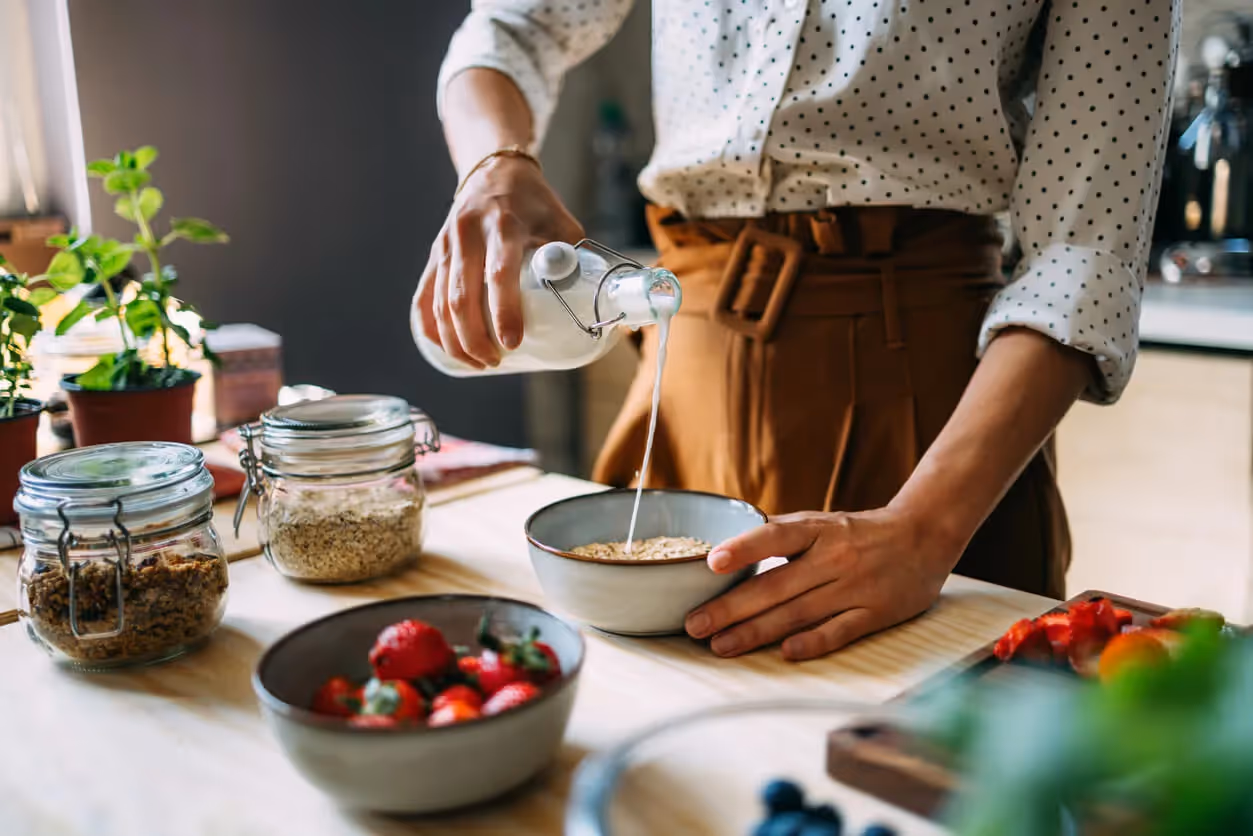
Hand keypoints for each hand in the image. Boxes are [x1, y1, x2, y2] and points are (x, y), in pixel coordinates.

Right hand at [415, 156, 582, 368]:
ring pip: (440, 302)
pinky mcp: (434, 254)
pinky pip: (424, 296)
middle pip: (462, 296)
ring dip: (456, 340)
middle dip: (476, 338)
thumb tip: (601, 305)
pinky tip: (446, 348)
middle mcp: (468, 233)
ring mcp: (446, 244)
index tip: (513, 343)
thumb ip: (574, 259)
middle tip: (496, 362)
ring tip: (480, 363)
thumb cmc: (535, 204)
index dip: (504, 311)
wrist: (495, 172)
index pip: (499, 272)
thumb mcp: (561, 223)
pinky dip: (431, 327)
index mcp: (504, 223)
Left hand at [684, 508, 961, 660]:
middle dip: (731, 608)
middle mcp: (833, 557)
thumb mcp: (821, 522)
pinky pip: (839, 631)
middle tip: (695, 625)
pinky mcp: (874, 613)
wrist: (924, 535)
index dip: (744, 549)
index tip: (711, 563)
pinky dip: (812, 642)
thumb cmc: (859, 532)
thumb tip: (724, 549)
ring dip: (757, 632)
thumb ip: (780, 535)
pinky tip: (785, 653)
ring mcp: (854, 586)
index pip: (775, 537)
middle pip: (776, 586)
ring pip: (798, 612)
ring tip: (721, 645)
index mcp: (818, 529)